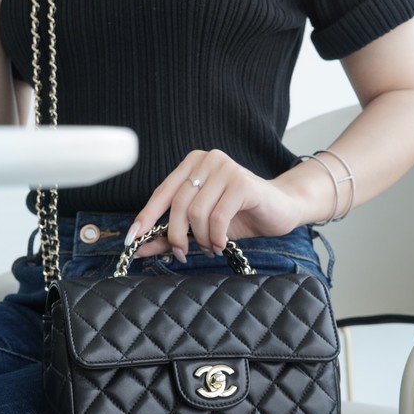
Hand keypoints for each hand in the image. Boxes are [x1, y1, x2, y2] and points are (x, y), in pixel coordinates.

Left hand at [128, 150, 307, 260]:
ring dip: (201, 238)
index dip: (146, 217)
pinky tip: (221, 243)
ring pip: (197, 213)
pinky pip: (218, 217)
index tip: (132, 238)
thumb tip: (141, 248)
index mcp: (192, 164)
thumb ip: (171, 233)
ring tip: (210, 246)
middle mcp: (207, 160)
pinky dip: (216, 236)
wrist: (280, 209)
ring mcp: (226, 168)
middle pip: (178, 204)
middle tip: (182, 253)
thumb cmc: (239, 214)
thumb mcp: (200, 225)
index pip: (162, 192)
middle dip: (176, 235)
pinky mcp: (242, 182)